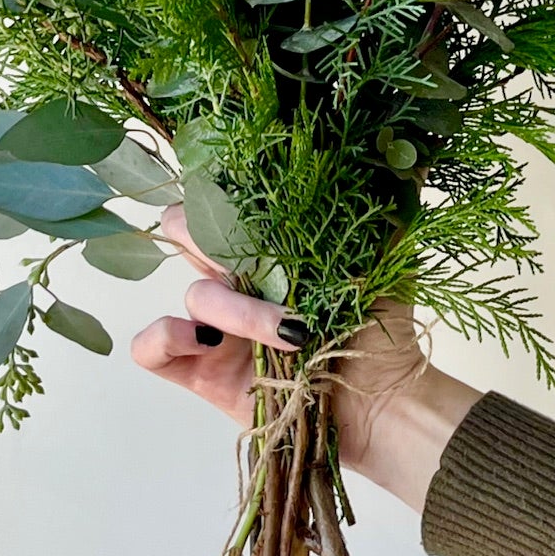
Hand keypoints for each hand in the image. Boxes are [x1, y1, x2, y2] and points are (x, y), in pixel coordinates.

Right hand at [130, 206, 480, 513]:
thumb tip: (404, 149)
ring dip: (237, 309)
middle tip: (251, 259)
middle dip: (206, 234)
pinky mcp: (201, 374)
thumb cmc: (384, 332)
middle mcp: (234, 281)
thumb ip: (386, 206)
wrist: (385, 406)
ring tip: (291, 334)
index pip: (219, 198)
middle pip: (182, 230)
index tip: (261, 204)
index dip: (224, 192)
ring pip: (190, 293)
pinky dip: (168, 336)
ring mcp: (214, 329)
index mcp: (266, 248)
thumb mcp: (388, 259)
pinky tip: (213, 344)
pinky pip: (150, 348)